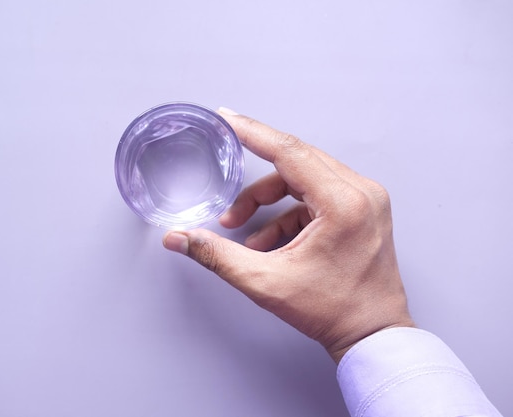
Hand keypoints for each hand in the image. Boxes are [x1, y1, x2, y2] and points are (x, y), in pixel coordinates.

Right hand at [163, 109, 414, 362]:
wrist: (371, 334)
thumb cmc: (331, 311)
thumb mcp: (265, 282)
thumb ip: (217, 256)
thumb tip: (178, 238)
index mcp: (343, 203)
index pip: (289, 152)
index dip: (252, 133)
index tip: (226, 117)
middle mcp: (361, 192)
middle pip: (296, 162)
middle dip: (254, 180)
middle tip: (224, 173)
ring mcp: (366, 199)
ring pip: (304, 178)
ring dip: (268, 199)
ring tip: (241, 229)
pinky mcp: (362, 209)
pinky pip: (315, 195)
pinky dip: (287, 212)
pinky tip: (267, 241)